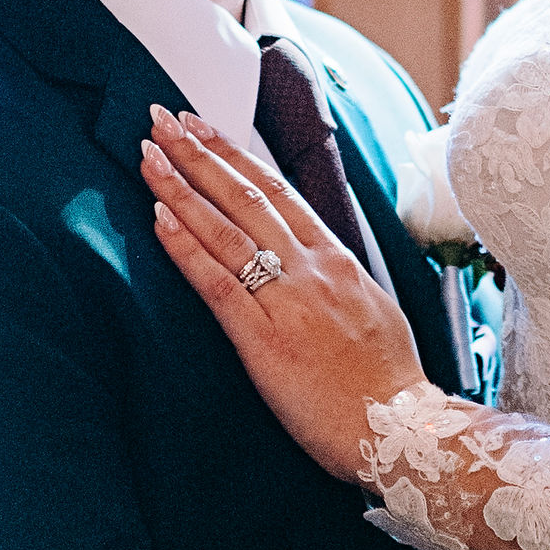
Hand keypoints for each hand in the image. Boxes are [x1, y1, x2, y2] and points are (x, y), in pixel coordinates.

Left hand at [143, 109, 428, 476]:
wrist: (401, 429)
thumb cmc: (386, 380)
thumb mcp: (370, 308)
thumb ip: (336, 277)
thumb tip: (311, 257)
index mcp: (337, 259)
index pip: (278, 191)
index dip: (235, 155)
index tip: (202, 127)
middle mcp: (311, 268)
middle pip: (246, 197)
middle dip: (199, 155)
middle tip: (161, 120)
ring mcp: (288, 301)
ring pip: (226, 230)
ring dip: (181, 189)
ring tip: (148, 156)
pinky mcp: (264, 340)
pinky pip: (217, 284)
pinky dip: (185, 248)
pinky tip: (158, 220)